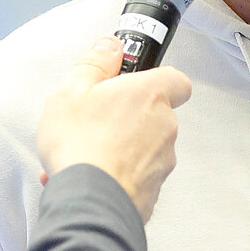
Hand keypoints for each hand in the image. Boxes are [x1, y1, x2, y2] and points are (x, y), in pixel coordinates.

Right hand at [37, 36, 192, 222]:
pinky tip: (88, 177)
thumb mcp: (72, 91)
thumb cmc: (81, 146)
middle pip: (155, 114)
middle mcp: (165, 127)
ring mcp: (162, 162)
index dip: (158, 79)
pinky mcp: (154, 191)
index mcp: (150, 96)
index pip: (177, 79)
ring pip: (144, 148)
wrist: (90, 204)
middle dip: (128, 117)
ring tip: (84, 154)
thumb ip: (95, 63)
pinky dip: (116, 174)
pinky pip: (136, 176)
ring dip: (119, 148)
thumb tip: (110, 46)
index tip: (133, 82)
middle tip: (96, 120)